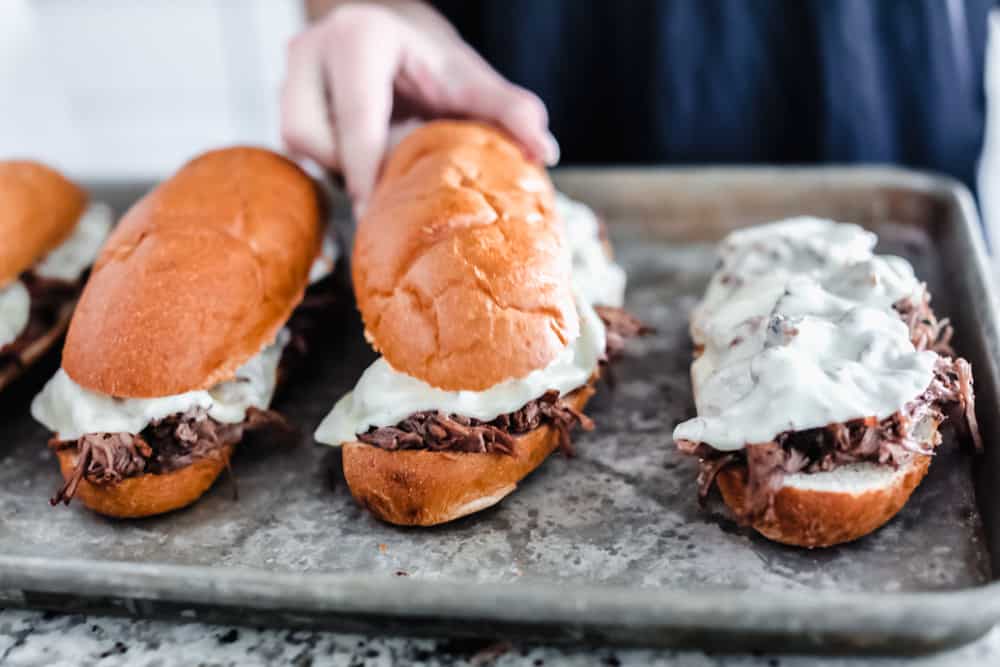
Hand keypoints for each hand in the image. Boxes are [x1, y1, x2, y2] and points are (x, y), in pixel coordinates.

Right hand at [281, 1, 558, 210]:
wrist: (403, 43)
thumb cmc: (439, 67)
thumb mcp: (474, 84)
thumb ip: (512, 111)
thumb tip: (544, 151)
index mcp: (361, 38)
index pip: (356, 116)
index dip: (367, 171)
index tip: (377, 214)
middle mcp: (315, 47)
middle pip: (313, 135)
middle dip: (353, 167)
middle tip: (388, 185)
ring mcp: (292, 68)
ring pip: (300, 142)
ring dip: (341, 164)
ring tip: (379, 159)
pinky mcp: (284, 91)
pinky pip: (297, 145)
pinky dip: (332, 160)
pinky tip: (363, 159)